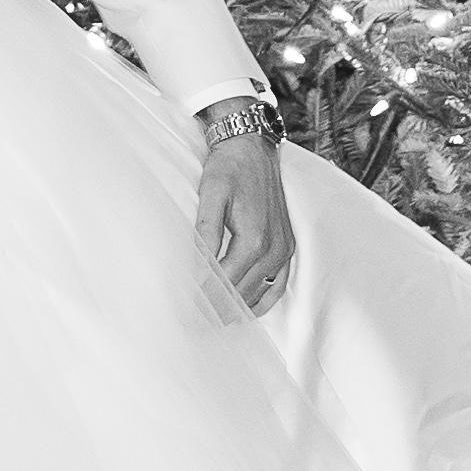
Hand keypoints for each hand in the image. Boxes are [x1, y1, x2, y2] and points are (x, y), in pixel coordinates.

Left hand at [193, 112, 296, 319]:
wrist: (253, 147)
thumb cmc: (228, 169)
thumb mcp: (210, 196)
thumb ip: (205, 233)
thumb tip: (196, 267)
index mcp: (253, 238)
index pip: (223, 283)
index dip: (202, 299)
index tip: (183, 312)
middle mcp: (273, 248)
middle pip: (241, 293)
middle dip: (216, 310)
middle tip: (191, 322)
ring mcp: (284, 249)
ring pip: (258, 293)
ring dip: (236, 310)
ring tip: (211, 322)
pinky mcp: (287, 246)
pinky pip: (279, 285)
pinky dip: (262, 302)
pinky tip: (245, 311)